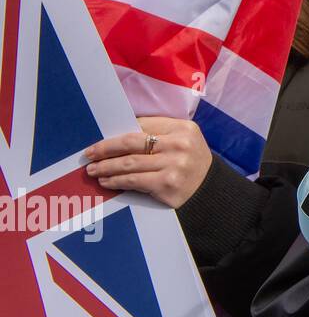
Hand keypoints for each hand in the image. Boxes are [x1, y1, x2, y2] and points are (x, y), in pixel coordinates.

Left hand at [83, 117, 213, 209]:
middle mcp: (179, 144)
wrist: (210, 191)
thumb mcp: (183, 141)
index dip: (119, 132)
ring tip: (92, 170)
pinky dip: (116, 181)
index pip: (143, 125)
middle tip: (89, 153)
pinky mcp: (167, 184)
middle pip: (132, 142)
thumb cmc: (190, 162)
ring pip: (129, 163)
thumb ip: (160, 135)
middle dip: (106, 148)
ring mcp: (174, 165)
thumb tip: (120, 134)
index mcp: (183, 128)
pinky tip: (107, 181)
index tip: (102, 139)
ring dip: (106, 167)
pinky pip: (134, 181)